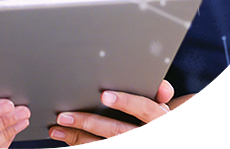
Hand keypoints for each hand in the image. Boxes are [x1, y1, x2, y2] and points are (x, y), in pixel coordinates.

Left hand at [48, 80, 173, 144]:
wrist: (168, 140)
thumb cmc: (166, 123)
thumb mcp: (173, 110)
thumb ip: (161, 95)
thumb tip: (162, 86)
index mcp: (161, 122)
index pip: (145, 110)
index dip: (126, 102)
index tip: (104, 95)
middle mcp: (147, 137)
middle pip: (116, 131)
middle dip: (88, 123)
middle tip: (64, 116)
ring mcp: (134, 146)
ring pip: (105, 144)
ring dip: (78, 137)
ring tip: (56, 129)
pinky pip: (101, 148)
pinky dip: (82, 144)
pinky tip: (67, 140)